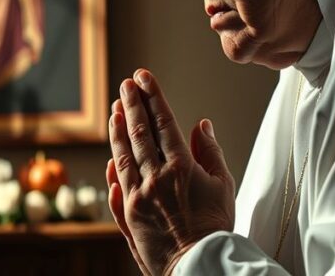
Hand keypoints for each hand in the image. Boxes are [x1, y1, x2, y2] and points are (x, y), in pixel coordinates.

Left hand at [106, 68, 235, 275]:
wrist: (199, 265)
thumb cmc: (215, 227)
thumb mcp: (223, 186)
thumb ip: (210, 152)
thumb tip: (200, 124)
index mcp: (181, 168)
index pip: (163, 122)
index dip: (153, 96)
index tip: (144, 77)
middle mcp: (155, 178)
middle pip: (139, 132)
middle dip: (132, 104)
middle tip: (126, 83)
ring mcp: (138, 196)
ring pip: (123, 154)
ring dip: (118, 128)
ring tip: (116, 108)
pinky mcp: (128, 214)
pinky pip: (116, 184)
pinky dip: (113, 166)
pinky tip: (111, 154)